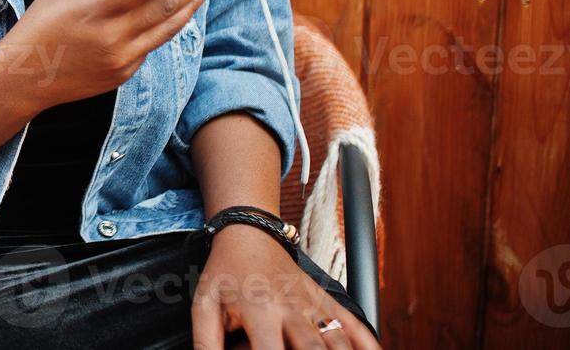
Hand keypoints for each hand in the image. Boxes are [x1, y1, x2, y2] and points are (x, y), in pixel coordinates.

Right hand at [0, 0, 221, 111]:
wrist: (23, 77)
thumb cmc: (39, 27)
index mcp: (93, 9)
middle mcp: (110, 36)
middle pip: (163, 6)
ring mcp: (120, 58)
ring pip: (166, 28)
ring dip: (190, 6)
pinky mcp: (123, 74)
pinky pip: (152, 45)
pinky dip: (169, 26)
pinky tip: (181, 11)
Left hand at [192, 227, 381, 349]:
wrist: (249, 235)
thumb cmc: (225, 273)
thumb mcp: (204, 304)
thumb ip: (206, 342)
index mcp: (258, 310)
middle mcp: (291, 308)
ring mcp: (313, 303)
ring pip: (338, 341)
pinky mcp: (327, 300)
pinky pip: (355, 325)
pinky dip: (368, 345)